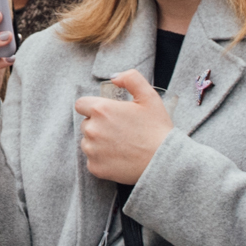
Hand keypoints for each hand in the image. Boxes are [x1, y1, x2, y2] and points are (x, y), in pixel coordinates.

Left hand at [75, 70, 173, 186]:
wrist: (164, 161)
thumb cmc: (157, 128)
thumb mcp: (149, 96)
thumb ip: (131, 79)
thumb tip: (114, 77)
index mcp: (101, 110)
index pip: (81, 104)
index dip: (92, 107)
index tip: (106, 114)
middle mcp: (92, 130)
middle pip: (86, 124)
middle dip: (98, 125)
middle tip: (119, 130)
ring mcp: (92, 150)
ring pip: (87, 143)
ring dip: (98, 143)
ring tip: (120, 145)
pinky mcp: (95, 168)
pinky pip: (92, 160)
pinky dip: (102, 160)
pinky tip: (119, 157)